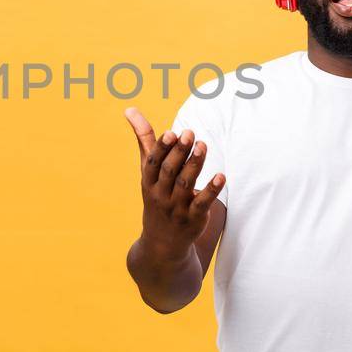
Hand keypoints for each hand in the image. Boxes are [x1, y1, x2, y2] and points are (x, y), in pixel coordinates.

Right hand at [124, 108, 224, 261]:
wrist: (161, 242)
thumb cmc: (156, 196)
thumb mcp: (148, 171)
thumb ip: (144, 139)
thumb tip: (130, 108)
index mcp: (149, 181)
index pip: (153, 163)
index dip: (161, 148)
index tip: (170, 132)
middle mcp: (161, 194)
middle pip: (169, 171)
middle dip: (179, 152)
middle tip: (189, 133)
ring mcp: (177, 207)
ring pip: (186, 184)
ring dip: (195, 165)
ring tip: (203, 145)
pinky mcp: (193, 218)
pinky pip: (202, 203)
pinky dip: (211, 190)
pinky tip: (221, 176)